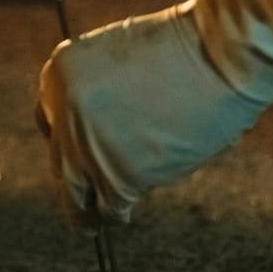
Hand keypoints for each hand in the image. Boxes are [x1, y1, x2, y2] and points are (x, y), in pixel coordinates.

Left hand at [35, 0, 272, 224]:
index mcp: (60, 74)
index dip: (66, 145)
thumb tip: (101, 134)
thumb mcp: (124, 57)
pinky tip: (123, 215)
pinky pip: (111, 206)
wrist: (222, 54)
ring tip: (95, 223)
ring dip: (87, 212)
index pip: (50, 122)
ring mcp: (87, 146)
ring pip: (76, 194)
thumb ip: (103, 91)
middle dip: (74, 183)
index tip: (77, 160)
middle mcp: (62, 111)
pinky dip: (117, 214)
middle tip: (83, 202)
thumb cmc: (190, 49)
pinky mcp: (118, 175)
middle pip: (61, 164)